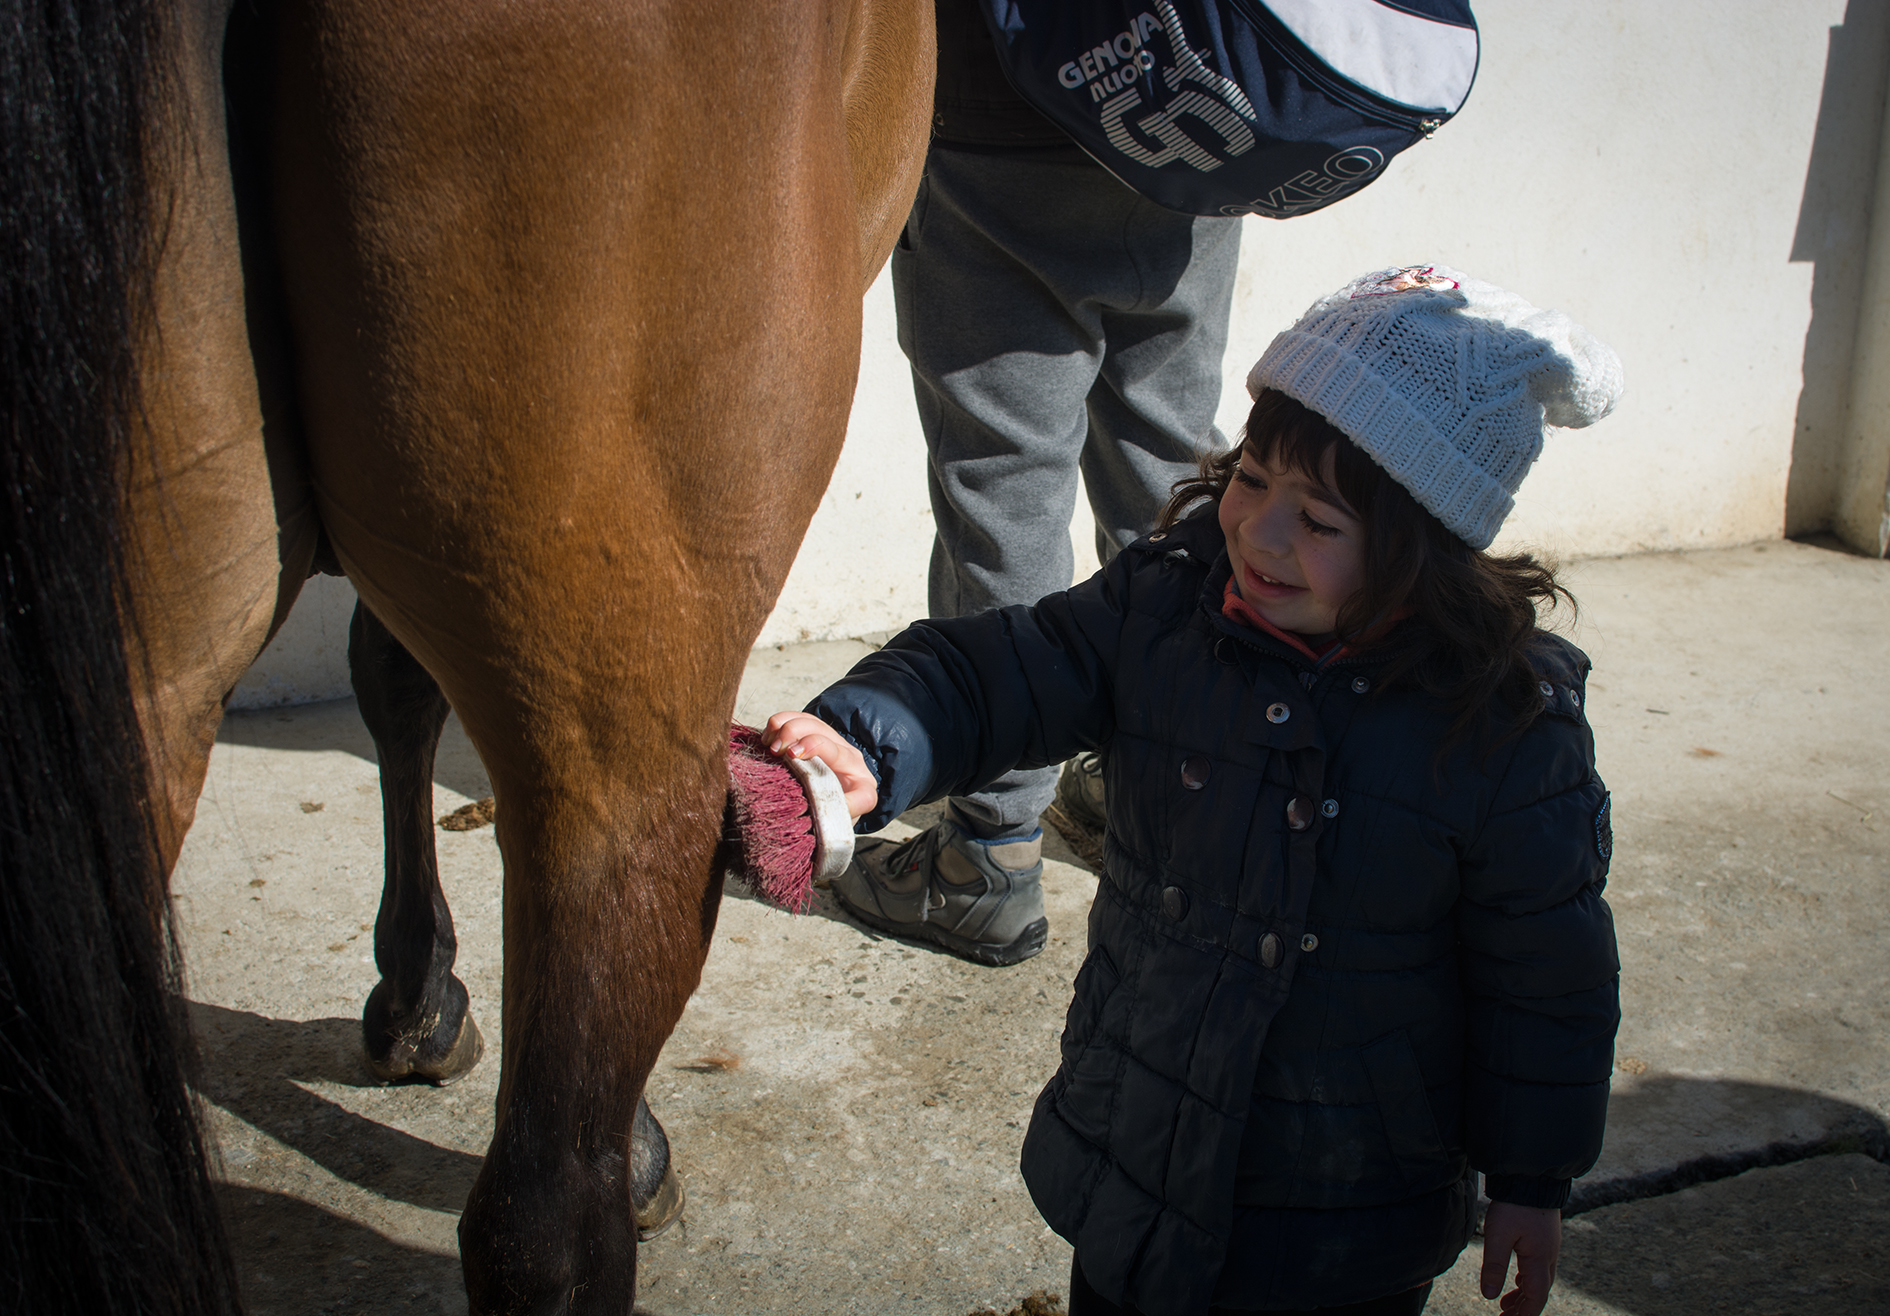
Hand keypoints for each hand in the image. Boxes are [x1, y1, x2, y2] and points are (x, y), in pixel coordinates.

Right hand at [762, 712, 878, 819]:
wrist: (832, 789)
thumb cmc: (830, 809)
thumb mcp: (832, 822)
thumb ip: (826, 823)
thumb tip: (812, 824)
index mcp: (862, 793)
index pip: (862, 796)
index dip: (846, 800)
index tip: (818, 802)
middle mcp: (852, 764)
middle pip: (835, 747)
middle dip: (811, 745)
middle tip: (784, 754)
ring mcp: (834, 743)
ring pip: (815, 726)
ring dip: (791, 730)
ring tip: (773, 746)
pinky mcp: (816, 732)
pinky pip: (800, 718)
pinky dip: (781, 722)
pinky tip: (768, 736)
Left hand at [1480, 1202, 1559, 1315]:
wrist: (1530, 1175)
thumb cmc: (1514, 1205)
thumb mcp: (1498, 1235)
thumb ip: (1494, 1266)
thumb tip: (1489, 1296)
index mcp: (1539, 1259)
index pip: (1536, 1297)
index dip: (1525, 1314)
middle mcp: (1548, 1255)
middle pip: (1539, 1291)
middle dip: (1524, 1307)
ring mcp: (1548, 1245)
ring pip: (1539, 1278)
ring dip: (1524, 1294)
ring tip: (1507, 1305)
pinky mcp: (1544, 1236)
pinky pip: (1538, 1265)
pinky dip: (1527, 1278)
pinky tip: (1517, 1279)